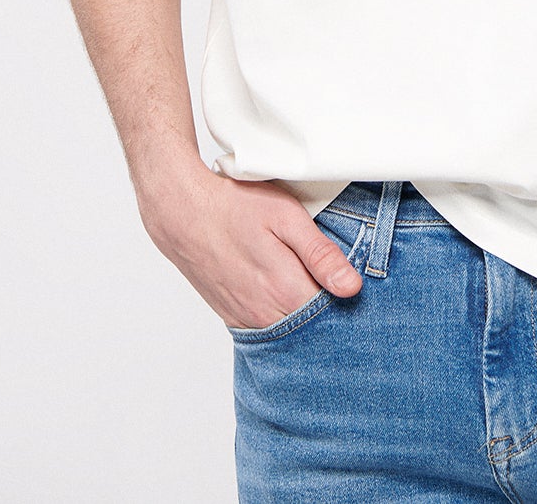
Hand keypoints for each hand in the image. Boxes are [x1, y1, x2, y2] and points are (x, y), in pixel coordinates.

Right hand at [134, 147, 362, 328]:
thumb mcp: (286, 217)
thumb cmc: (235, 206)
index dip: (348, 300)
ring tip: (313, 287)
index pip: (333, 314)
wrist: (182, 211)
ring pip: (290, 332)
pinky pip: (267, 329)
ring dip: (305, 317)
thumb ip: (320, 254)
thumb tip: (353, 288)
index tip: (355, 286)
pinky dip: (281, 319)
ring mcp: (247, 319)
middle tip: (337, 285)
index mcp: (285, 290)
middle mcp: (266, 315)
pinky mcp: (232, 317)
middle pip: (313, 328)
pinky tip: (286, 296)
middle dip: (330, 312)